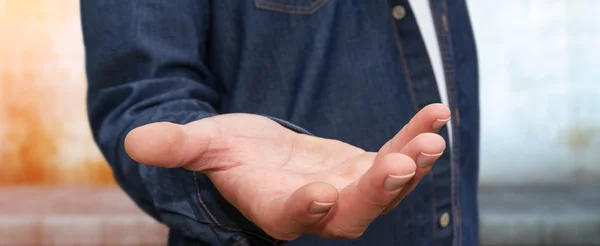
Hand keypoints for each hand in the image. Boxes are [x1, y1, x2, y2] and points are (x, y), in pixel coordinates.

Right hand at [124, 104, 449, 239]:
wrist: (262, 156)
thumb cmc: (228, 154)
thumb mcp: (203, 145)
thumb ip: (177, 146)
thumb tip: (133, 142)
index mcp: (273, 206)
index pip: (289, 216)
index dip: (305, 209)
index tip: (321, 193)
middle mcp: (316, 208)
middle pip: (351, 213)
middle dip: (376, 191)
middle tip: (399, 164)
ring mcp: (347, 190)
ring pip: (383, 189)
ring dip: (409, 165)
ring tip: (431, 138)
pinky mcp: (364, 168)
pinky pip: (395, 154)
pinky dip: (414, 136)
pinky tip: (437, 114)